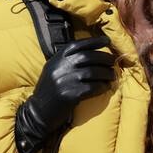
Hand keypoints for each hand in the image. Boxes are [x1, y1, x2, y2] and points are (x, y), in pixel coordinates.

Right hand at [15, 35, 114, 152]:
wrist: (39, 111)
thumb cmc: (50, 91)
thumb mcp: (54, 70)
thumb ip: (68, 61)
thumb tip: (93, 54)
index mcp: (56, 59)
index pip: (77, 45)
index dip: (94, 41)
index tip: (107, 41)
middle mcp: (60, 67)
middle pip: (88, 57)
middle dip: (104, 58)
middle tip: (113, 62)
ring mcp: (64, 81)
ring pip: (92, 73)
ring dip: (106, 74)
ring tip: (112, 76)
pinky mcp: (69, 95)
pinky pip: (91, 88)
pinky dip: (101, 87)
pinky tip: (106, 88)